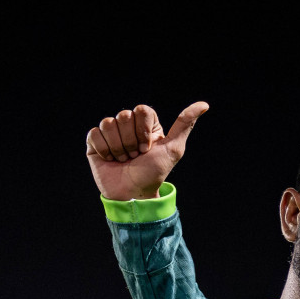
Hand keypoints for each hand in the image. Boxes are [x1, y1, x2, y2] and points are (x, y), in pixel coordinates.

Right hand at [85, 102, 208, 200]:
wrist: (132, 194)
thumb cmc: (153, 173)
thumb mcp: (174, 149)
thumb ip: (185, 124)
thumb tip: (204, 105)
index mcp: (146, 124)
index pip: (141, 110)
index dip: (143, 131)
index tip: (148, 149)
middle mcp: (128, 126)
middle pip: (124, 116)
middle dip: (131, 142)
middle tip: (135, 157)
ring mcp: (111, 133)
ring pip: (108, 124)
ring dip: (118, 148)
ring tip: (123, 160)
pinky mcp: (95, 142)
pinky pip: (95, 134)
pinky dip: (104, 150)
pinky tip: (110, 160)